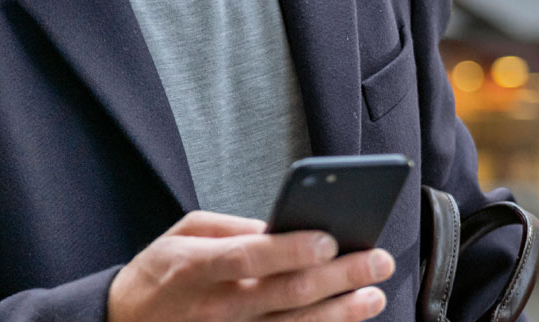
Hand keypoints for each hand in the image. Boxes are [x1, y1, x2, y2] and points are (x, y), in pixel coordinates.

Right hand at [106, 210, 393, 321]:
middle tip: (378, 261)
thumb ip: (232, 228)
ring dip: (340, 312)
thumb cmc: (160, 273)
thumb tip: (282, 227)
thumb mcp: (182, 234)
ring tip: (373, 295)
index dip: (291, 250)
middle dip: (338, 277)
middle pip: (286, 293)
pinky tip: (344, 321)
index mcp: (196, 265)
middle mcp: (216, 305)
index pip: (250, 257)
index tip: (331, 239)